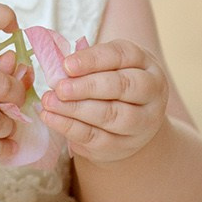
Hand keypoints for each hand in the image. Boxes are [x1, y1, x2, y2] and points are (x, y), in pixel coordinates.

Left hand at [39, 38, 168, 165]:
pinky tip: (51, 118)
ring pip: (111, 116)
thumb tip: (58, 69)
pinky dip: (70, 128)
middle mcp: (152, 94)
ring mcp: (143, 123)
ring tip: (50, 102)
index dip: (93, 60)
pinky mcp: (125, 145)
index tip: (67, 65)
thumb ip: (86, 64)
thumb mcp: (106, 67)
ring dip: (76, 109)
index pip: (122, 56)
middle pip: (122, 87)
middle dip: (87, 87)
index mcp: (146, 65)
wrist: (129, 122)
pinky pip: (97, 139)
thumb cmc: (112, 84)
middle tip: (59, 88)